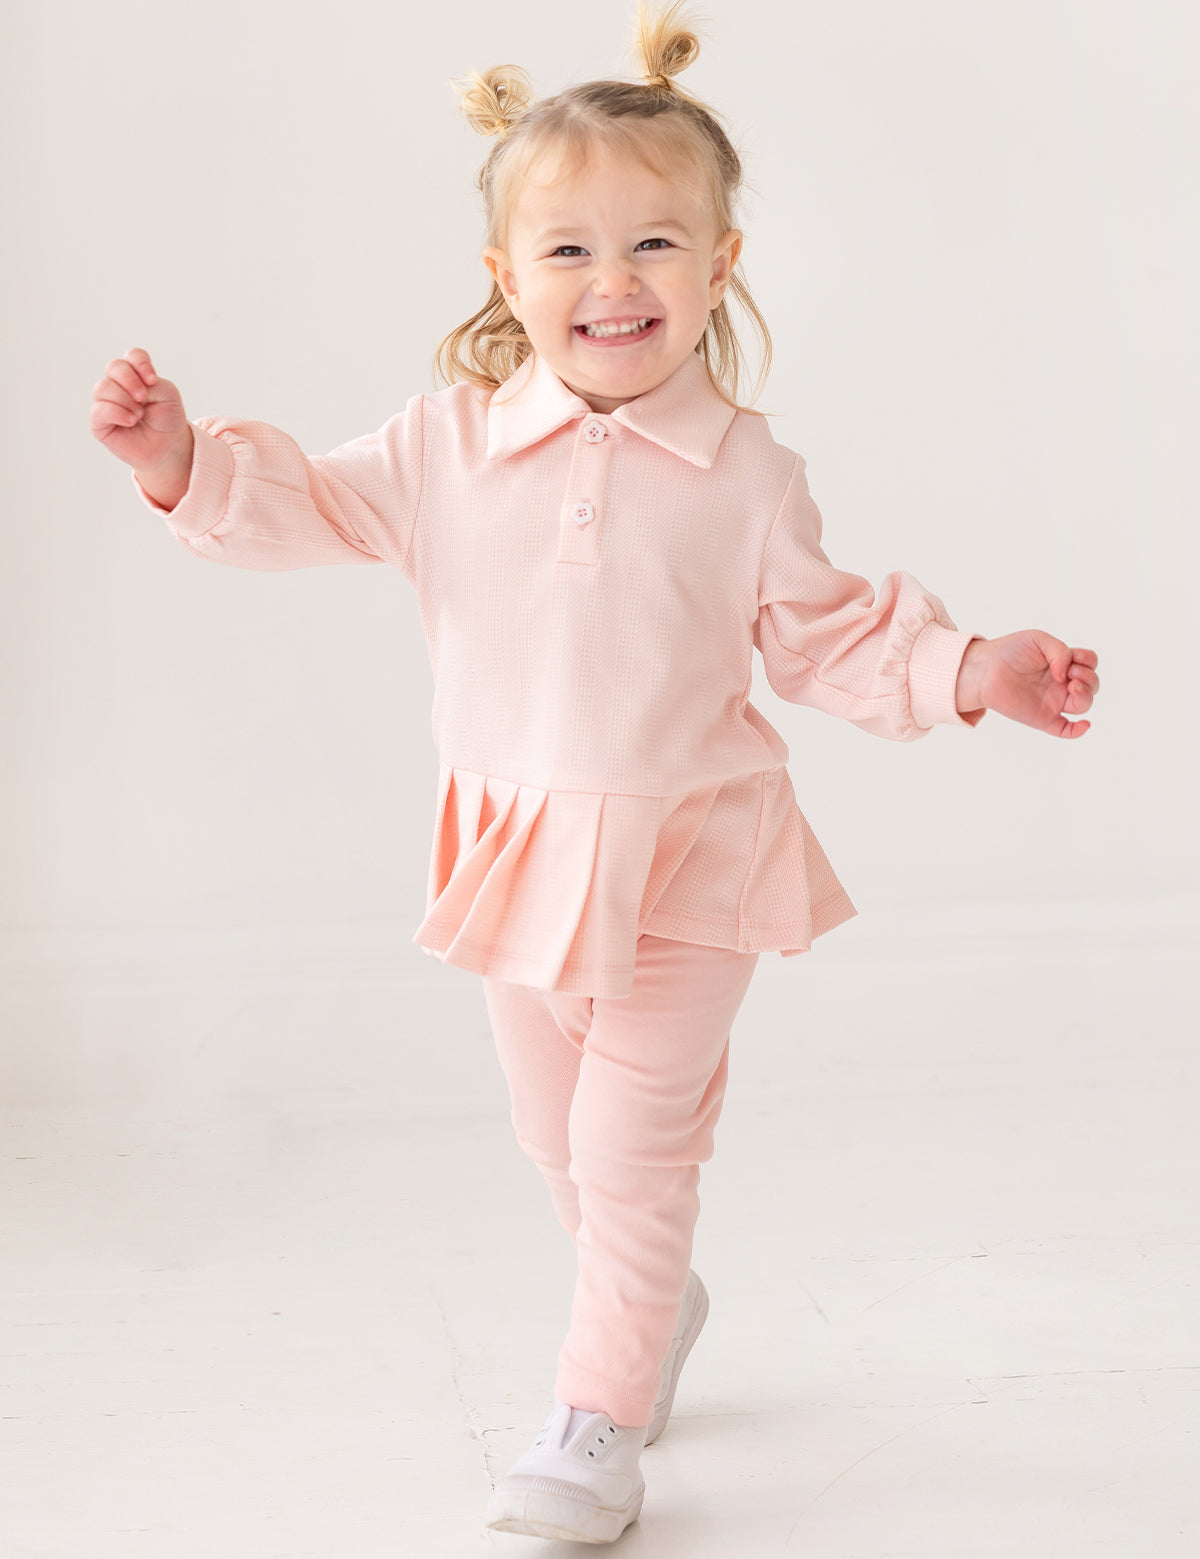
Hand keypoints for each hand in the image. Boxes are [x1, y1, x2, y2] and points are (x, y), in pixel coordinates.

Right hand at [90, 347, 192, 473]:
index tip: (153, 380)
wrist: (168, 446)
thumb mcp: (167, 394)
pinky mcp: (99, 422)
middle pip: (114, 367)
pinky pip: (100, 410)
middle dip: (130, 380)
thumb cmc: (167, 418)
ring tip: (139, 415)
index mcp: (136, 375)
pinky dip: (117, 413)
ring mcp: (106, 402)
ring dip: (126, 401)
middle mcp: (117, 385)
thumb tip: (124, 388)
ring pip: (103, 387)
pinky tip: (131, 421)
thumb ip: (149, 382)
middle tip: (144, 398)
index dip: (141, 363)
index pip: (132, 356)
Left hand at [955, 631, 1098, 738]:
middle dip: (1088, 678)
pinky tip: (1084, 724)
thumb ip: (1060, 651)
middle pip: (1092, 686)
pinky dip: (1078, 731)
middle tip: (1068, 672)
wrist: (985, 669)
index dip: (1088, 660)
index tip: (1072, 656)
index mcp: (1063, 664)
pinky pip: (1066, 730)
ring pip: (1083, 705)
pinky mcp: (1042, 718)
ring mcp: (1053, 702)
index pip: (1090, 664)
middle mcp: (1061, 684)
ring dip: (1085, 695)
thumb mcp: (1039, 640)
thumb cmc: (1010, 652)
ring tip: (1070, 685)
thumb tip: (1064, 677)